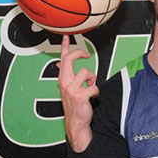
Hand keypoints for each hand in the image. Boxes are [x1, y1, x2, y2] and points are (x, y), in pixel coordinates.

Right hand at [57, 35, 98, 151]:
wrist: (75, 121)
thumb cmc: (74, 104)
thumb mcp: (68, 88)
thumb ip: (67, 75)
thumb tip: (60, 63)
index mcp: (63, 78)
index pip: (62, 59)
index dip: (65, 46)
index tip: (67, 36)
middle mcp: (64, 82)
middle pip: (69, 59)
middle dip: (79, 53)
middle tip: (86, 54)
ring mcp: (71, 89)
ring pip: (86, 72)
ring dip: (92, 79)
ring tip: (90, 86)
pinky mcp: (79, 96)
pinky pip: (93, 87)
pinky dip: (96, 91)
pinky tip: (93, 96)